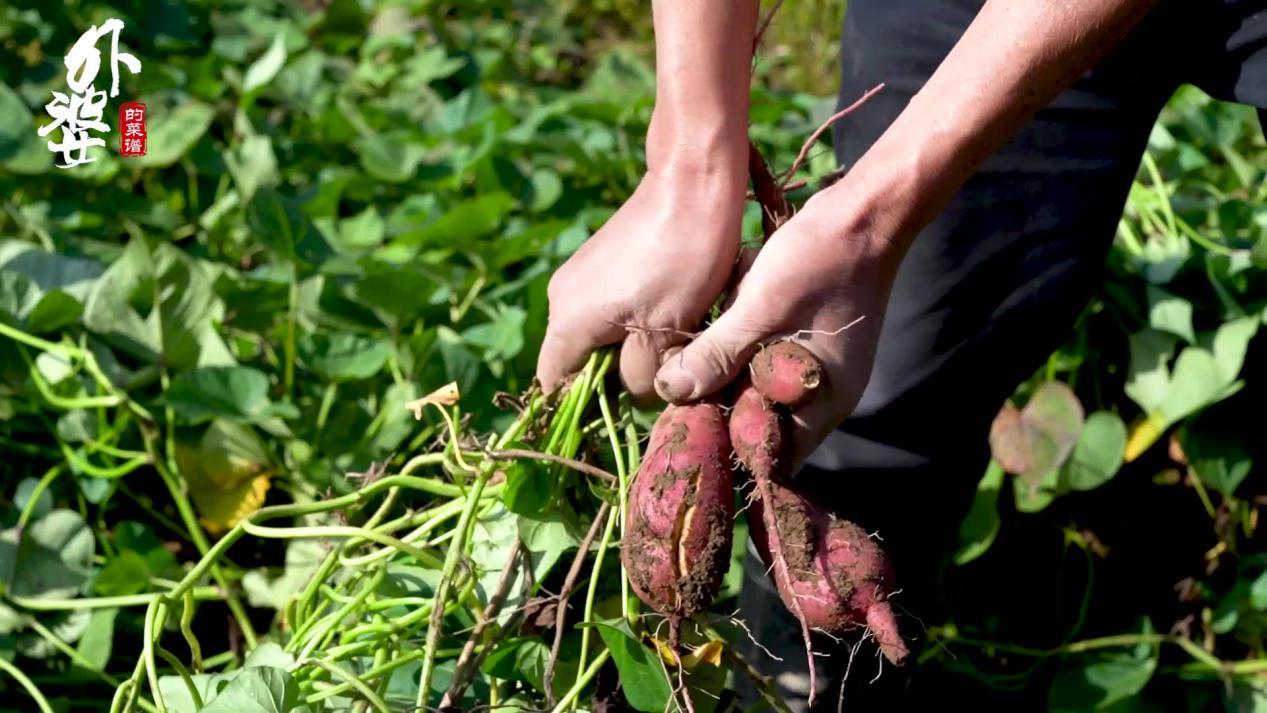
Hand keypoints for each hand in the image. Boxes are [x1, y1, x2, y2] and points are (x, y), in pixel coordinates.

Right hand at [535, 161, 746, 401]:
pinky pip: (606, 312)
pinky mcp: (599, 263)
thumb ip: (643, 377)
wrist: (693, 180)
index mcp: (567, 321)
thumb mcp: (668, 331)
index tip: (622, 416)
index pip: (553, 387)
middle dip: (613, 380)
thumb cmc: (684, 258)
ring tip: (670, 346)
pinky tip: (669, 317)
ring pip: (595, 338)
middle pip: (575, 363)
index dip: (582, 409)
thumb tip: (636, 397)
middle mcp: (560, 299)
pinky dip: (632, 325)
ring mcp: (578, 277)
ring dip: (629, 351)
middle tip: (660, 381)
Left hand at [653, 189, 904, 463]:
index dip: (726, 444)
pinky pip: (761, 358)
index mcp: (822, 401)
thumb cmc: (819, 260)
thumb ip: (717, 353)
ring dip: (724, 374)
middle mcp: (820, 394)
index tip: (684, 427)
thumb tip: (671, 392)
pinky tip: (718, 325)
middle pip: (758, 421)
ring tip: (689, 360)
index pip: (769, 451)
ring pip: (755, 388)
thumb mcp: (760, 308)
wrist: (863, 211)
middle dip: (717, 406)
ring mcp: (812, 366)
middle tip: (673, 390)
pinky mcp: (801, 340)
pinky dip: (738, 348)